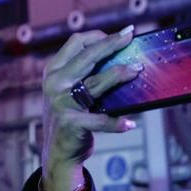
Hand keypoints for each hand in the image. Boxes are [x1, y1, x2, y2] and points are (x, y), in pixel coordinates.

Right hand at [41, 27, 139, 188]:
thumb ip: (84, 75)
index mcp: (54, 72)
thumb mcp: (69, 92)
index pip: (76, 43)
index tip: (120, 36)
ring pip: (96, 83)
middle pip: (87, 56)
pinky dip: (117, 123)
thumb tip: (120, 60)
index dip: (99, 36)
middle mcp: (55, 84)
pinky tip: (129, 124)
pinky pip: (100, 121)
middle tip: (130, 38)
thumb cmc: (70, 118)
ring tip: (136, 70)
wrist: (58, 153)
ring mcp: (62, 104)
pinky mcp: (72, 124)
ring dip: (119, 75)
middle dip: (111, 44)